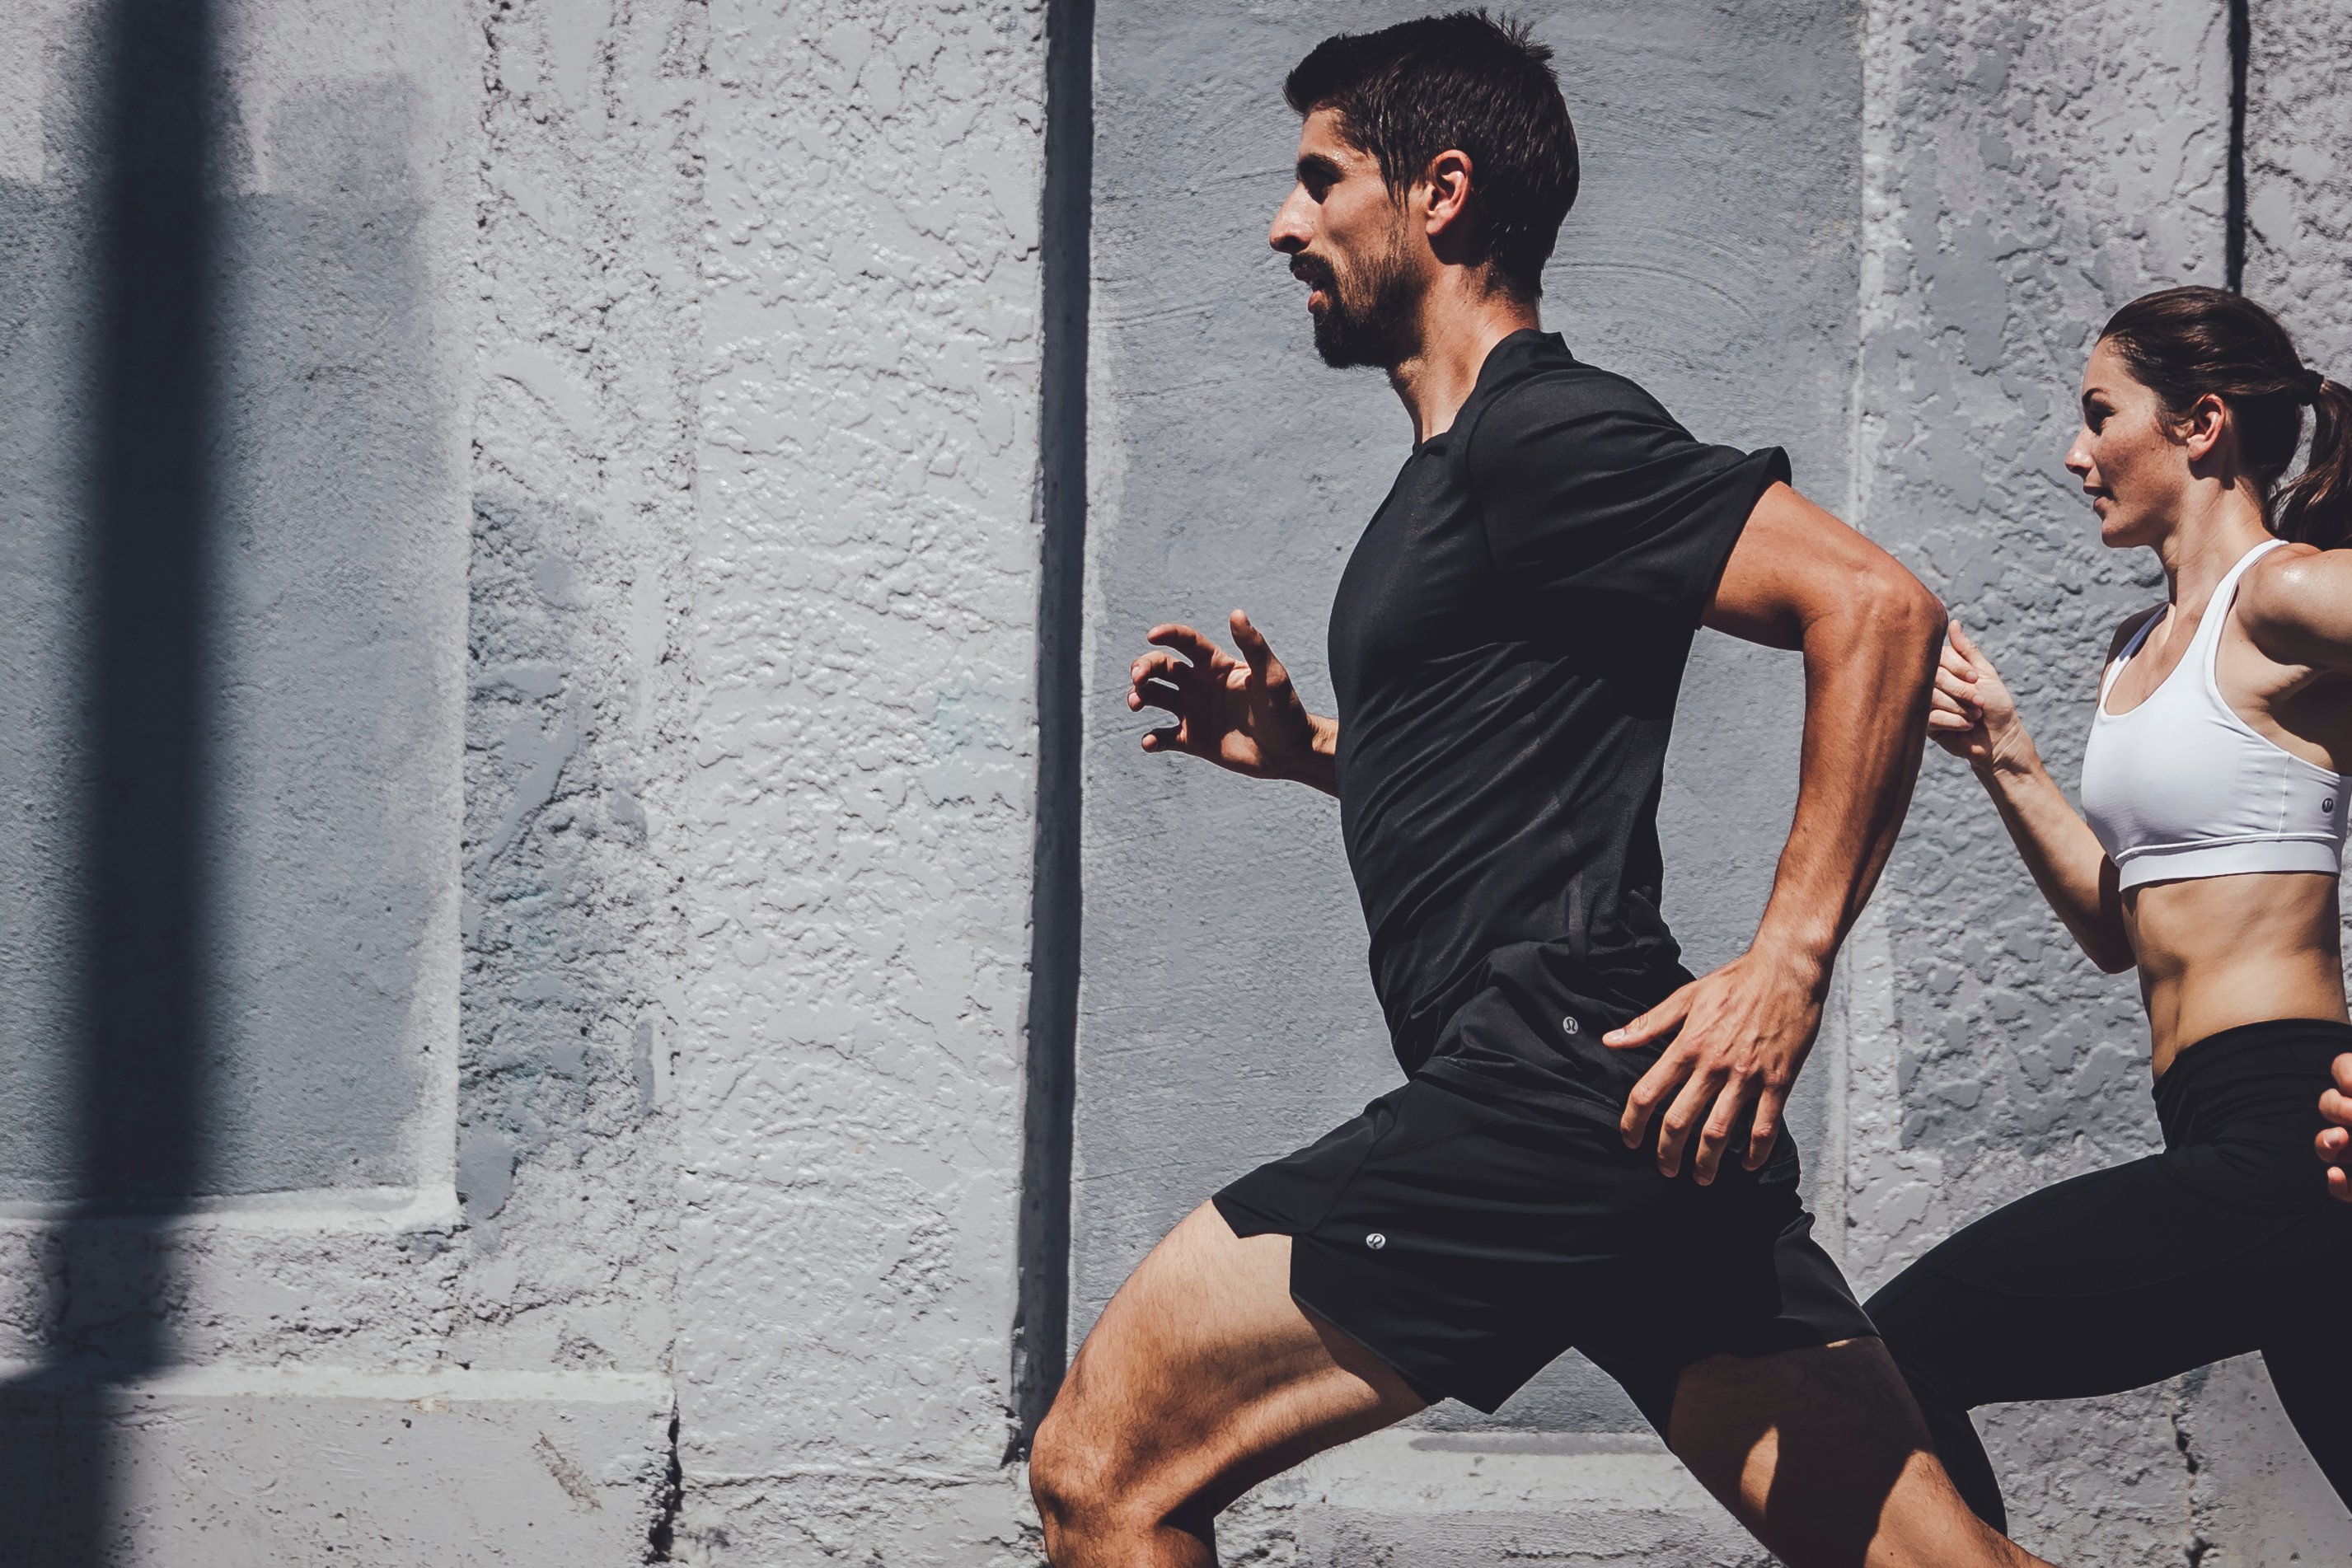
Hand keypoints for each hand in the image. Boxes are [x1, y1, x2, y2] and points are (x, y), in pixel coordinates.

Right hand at [1127, 610, 1330, 784]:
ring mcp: (1194, 712)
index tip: (1152, 635)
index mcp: (1216, 666)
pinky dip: (1151, 739)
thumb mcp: (1271, 677)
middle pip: (1162, 668)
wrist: (1290, 751)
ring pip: (1155, 697)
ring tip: (1136, 703)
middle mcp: (1200, 685)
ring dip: (1139, 696)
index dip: (1167, 634)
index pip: (1186, 642)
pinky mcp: (1193, 740)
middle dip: (1144, 668)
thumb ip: (1253, 647)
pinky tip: (1150, 742)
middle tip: (1138, 679)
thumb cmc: (1286, 710)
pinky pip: (1164, 737)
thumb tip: (1236, 613)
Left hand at [1607, 946, 1826, 1183]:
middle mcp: (1713, 1065)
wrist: (1786, 970)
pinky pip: (1764, 1127)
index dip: (1633, 1123)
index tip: (1630, 1140)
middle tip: (1665, 1170)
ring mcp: (1746, 1076)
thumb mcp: (1686, 996)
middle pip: (1679, 1122)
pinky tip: (1746, 1164)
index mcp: (1687, 1045)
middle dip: (1667, 1153)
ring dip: (1706, 1162)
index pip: (1647, 1093)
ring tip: (1700, 1177)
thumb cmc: (1737, 981)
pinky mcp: (1778, 1081)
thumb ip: (1649, 1024)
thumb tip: (1612, 1040)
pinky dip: (1754, 1152)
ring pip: (1719, 1132)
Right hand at [1928, 621, 2033, 772]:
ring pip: (1931, 697)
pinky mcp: (1925, 725)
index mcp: (1945, 670)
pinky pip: (1932, 717)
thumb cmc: (1996, 705)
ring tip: (1975, 716)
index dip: (1956, 667)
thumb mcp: (1985, 673)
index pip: (1937, 657)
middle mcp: (1932, 685)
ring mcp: (1926, 705)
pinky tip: (1966, 726)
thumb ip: (1967, 650)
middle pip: (1933, 677)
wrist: (1999, 740)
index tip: (1975, 678)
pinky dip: (1955, 721)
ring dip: (1959, 707)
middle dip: (1961, 690)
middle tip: (1979, 702)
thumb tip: (1954, 622)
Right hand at [2318, 1052, 2351, 1202]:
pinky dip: (2338, 1187)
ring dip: (2324, 1143)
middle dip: (2335, 1107)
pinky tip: (2337, 1178)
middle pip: (2329, 1104)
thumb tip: (2349, 1089)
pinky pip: (2344, 1190)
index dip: (2345, 1072)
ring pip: (2327, 1146)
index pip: (2344, 1069)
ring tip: (2338, 1141)